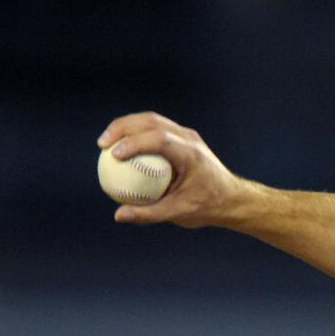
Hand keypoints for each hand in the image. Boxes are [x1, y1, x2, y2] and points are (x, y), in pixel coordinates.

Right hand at [97, 112, 246, 227]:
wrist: (232, 198)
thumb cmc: (208, 206)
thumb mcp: (180, 213)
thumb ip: (149, 214)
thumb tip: (119, 215)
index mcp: (191, 154)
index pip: (159, 139)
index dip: (134, 142)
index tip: (113, 154)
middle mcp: (189, 139)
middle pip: (151, 121)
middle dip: (123, 127)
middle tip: (102, 144)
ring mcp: (187, 136)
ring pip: (152, 120)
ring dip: (127, 126)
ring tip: (106, 142)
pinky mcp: (183, 139)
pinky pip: (155, 129)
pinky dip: (136, 133)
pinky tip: (120, 148)